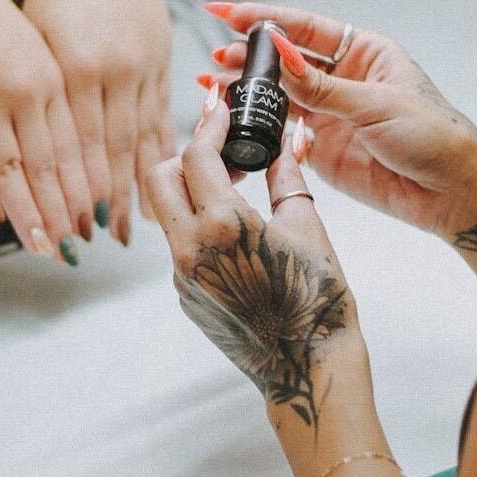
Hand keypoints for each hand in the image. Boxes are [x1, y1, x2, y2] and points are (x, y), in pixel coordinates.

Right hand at [0, 0, 91, 263]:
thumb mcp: (30, 57)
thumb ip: (43, 102)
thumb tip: (53, 155)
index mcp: (56, 81)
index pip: (75, 148)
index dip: (83, 190)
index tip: (93, 222)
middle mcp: (30, 91)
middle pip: (50, 164)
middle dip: (61, 212)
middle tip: (70, 248)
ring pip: (13, 165)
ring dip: (26, 210)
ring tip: (38, 244)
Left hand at [23, 0, 175, 245]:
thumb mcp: (35, 35)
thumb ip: (35, 90)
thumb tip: (21, 151)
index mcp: (71, 65)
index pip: (69, 144)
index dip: (68, 190)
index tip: (66, 226)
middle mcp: (110, 72)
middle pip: (106, 152)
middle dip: (101, 202)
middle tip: (98, 243)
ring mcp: (142, 69)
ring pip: (137, 141)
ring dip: (134, 190)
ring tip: (133, 229)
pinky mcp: (161, 65)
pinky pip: (161, 119)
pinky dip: (160, 156)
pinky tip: (162, 183)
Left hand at [149, 93, 358, 431]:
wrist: (307, 368)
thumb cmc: (317, 300)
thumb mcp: (307, 227)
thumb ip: (286, 177)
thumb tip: (284, 141)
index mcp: (223, 226)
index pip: (197, 155)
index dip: (210, 123)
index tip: (221, 108)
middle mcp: (190, 250)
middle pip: (159, 177)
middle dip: (186, 154)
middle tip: (221, 150)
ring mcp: (182, 275)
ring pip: (165, 211)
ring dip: (187, 188)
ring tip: (229, 186)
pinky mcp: (185, 294)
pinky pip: (178, 242)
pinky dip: (195, 221)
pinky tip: (231, 226)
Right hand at [202, 1, 476, 240]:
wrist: (450, 193)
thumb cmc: (432, 137)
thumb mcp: (374, 104)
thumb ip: (320, 86)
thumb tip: (278, 52)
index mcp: (363, 53)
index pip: (304, 28)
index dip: (264, 18)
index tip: (227, 11)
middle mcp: (343, 79)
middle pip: (286, 59)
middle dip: (250, 55)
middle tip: (217, 54)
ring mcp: (330, 114)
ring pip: (279, 95)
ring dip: (248, 89)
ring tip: (213, 84)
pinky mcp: (321, 149)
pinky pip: (282, 131)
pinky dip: (258, 124)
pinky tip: (236, 117)